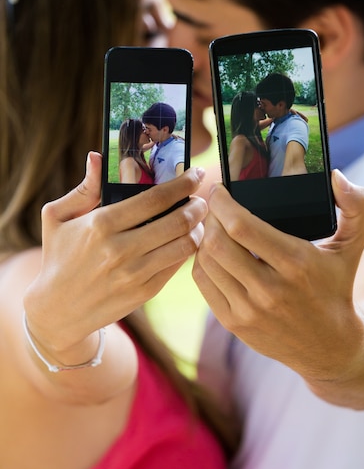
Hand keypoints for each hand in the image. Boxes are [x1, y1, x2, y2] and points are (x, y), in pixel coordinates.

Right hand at [24, 152, 206, 355]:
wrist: (57, 311)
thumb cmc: (58, 257)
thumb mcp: (57, 217)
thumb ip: (84, 188)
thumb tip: (97, 157)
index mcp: (101, 224)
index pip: (155, 198)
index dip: (183, 183)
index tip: (196, 172)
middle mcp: (120, 249)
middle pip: (178, 221)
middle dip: (198, 205)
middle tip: (202, 198)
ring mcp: (134, 274)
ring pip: (184, 245)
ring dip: (199, 228)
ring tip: (199, 219)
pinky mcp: (144, 292)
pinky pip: (177, 265)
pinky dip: (189, 249)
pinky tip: (188, 239)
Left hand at [193, 170, 363, 382]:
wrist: (330, 347)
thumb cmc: (337, 286)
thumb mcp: (353, 246)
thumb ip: (356, 206)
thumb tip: (337, 177)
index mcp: (296, 264)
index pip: (242, 227)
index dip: (223, 202)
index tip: (220, 190)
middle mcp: (269, 290)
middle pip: (218, 243)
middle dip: (211, 216)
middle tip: (215, 205)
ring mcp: (248, 310)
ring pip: (207, 261)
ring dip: (203, 237)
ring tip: (213, 225)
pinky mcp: (234, 323)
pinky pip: (204, 282)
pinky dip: (202, 260)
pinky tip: (212, 251)